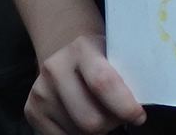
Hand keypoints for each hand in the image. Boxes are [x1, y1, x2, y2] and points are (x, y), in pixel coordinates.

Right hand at [25, 33, 144, 134]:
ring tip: (99, 111)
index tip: (138, 116)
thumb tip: (144, 103)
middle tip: (119, 116)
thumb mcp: (115, 53)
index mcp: (81, 48)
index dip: (125, 107)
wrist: (65, 52)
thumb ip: (127, 74)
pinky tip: (82, 117)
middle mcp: (55, 68)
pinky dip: (78, 134)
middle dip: (111, 123)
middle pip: (90, 120)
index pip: (103, 83)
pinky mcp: (31, 110)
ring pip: (78, 132)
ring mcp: (40, 91)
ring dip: (96, 130)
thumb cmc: (100, 57)